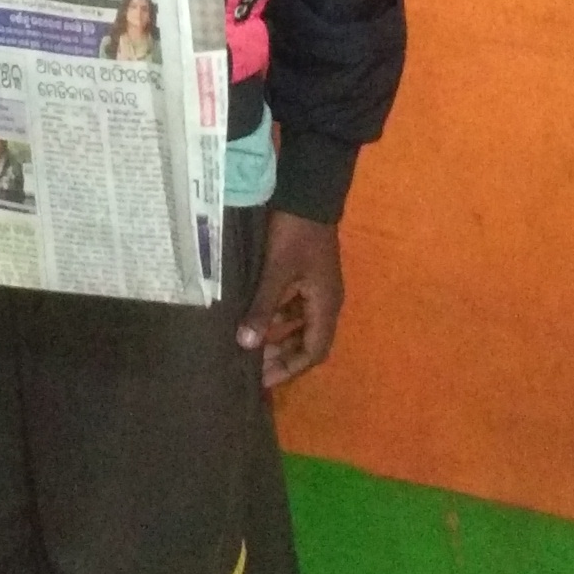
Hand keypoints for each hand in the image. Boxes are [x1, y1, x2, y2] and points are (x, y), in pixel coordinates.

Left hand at [237, 212, 343, 388]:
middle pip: (308, 342)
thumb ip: (263, 308)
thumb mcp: (276, 272)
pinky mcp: (307, 277)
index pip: (314, 351)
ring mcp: (317, 289)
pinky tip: (256, 319)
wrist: (308, 195)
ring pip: (300, 325)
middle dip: (282, 357)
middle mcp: (326, 302)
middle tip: (253, 367)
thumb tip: (247, 344)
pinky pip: (294, 308)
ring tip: (251, 346)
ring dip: (279, 338)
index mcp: (326, 305)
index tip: (264, 379)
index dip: (290, 368)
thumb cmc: (295, 234)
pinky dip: (277, 318)